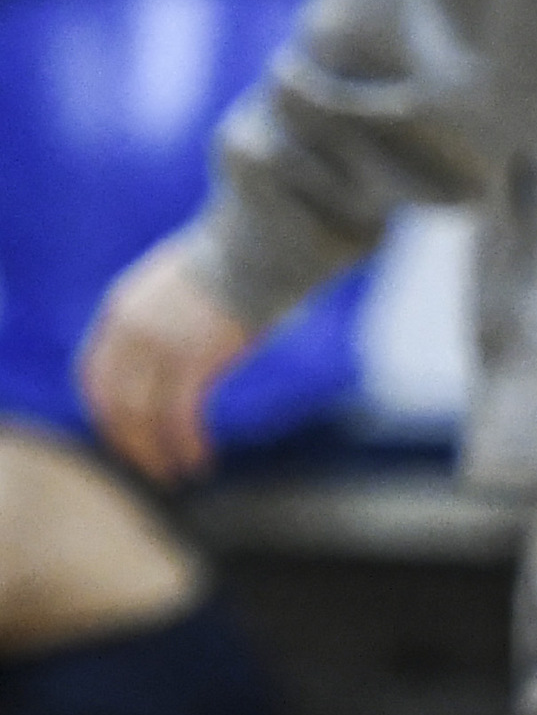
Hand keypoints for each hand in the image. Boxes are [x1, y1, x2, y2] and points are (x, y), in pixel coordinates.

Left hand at [77, 239, 253, 484]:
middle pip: (113, 402)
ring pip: (142, 417)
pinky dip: (186, 445)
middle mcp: (131, 330)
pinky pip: (179, 418)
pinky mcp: (194, 360)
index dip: (106, 410)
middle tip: (148, 465)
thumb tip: (180, 340)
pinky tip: (200, 462)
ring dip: (156, 453)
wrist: (265, 239)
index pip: (94, 374)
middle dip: (128, 440)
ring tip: (174, 475)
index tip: (125, 432)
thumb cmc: (241, 255)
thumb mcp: (183, 281)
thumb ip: (167, 312)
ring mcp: (160, 345)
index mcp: (122, 307)